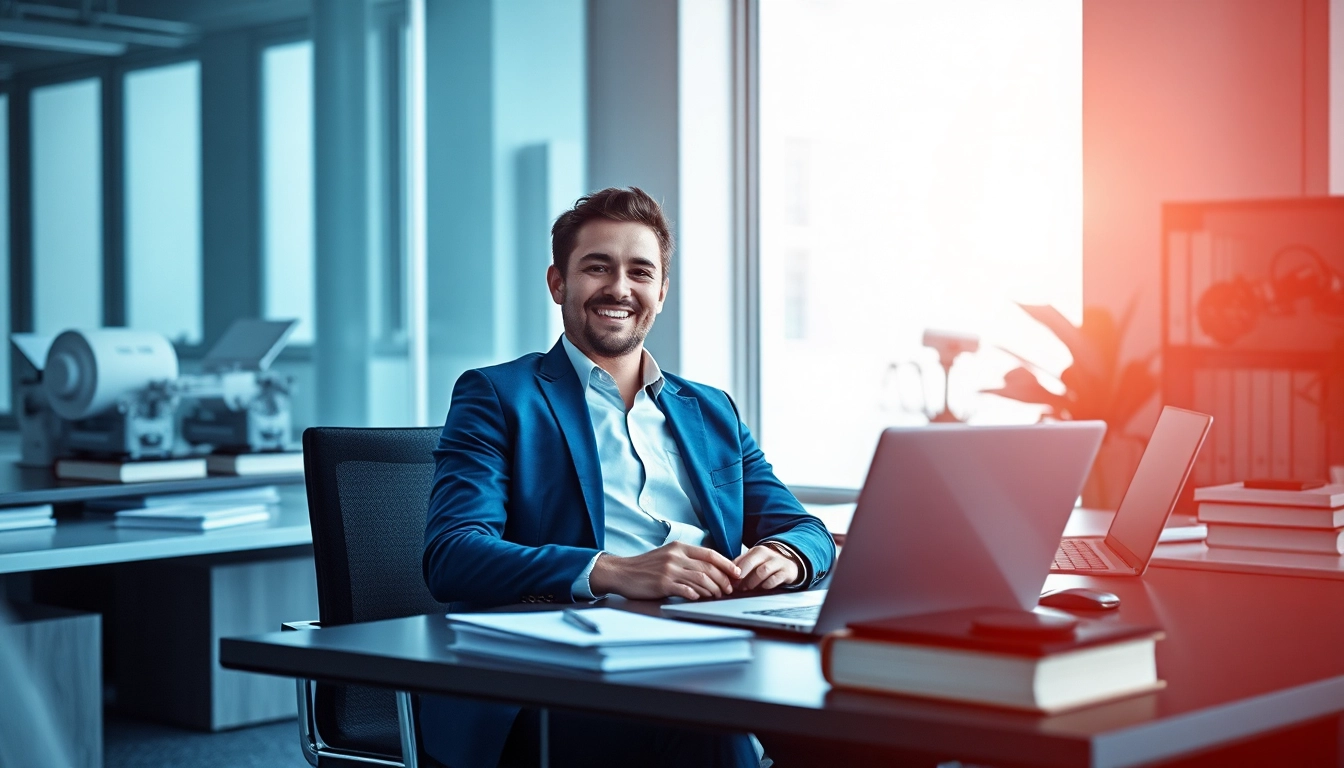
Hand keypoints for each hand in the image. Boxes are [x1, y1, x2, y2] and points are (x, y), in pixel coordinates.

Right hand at [588, 542, 741, 599]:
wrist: (622, 572)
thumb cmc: (646, 566)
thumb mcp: (668, 555)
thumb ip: (687, 559)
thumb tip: (710, 569)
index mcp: (679, 547)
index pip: (710, 554)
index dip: (726, 564)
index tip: (736, 573)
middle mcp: (676, 557)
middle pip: (708, 568)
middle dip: (723, 580)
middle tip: (728, 589)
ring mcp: (669, 570)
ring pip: (701, 580)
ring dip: (713, 590)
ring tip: (716, 596)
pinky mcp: (663, 584)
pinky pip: (686, 590)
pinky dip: (696, 595)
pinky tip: (699, 598)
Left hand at [733, 544, 799, 591]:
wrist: (790, 564)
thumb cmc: (767, 564)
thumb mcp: (754, 561)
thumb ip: (740, 565)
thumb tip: (725, 574)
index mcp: (757, 551)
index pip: (742, 560)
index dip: (734, 572)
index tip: (730, 581)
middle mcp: (767, 554)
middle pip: (750, 563)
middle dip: (742, 577)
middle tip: (738, 587)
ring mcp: (777, 562)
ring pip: (762, 571)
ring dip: (753, 582)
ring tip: (748, 588)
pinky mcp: (786, 572)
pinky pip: (774, 579)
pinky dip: (767, 585)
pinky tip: (763, 588)